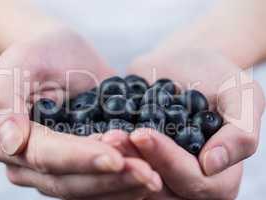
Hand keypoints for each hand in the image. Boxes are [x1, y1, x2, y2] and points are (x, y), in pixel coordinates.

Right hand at [0, 27, 162, 198]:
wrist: (64, 56)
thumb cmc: (42, 53)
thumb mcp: (21, 63)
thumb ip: (5, 99)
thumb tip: (12, 144)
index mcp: (8, 140)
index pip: (46, 157)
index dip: (81, 159)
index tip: (116, 157)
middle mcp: (30, 163)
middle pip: (69, 181)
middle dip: (109, 179)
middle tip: (147, 174)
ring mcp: (57, 167)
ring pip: (86, 189)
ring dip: (121, 185)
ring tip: (153, 177)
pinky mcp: (81, 164)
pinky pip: (99, 182)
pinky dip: (123, 183)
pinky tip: (148, 178)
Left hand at [107, 49, 264, 198]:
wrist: (184, 66)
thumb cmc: (215, 77)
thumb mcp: (242, 96)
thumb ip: (240, 132)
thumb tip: (213, 164)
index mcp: (219, 178)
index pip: (194, 182)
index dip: (168, 161)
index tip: (143, 134)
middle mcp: (187, 184)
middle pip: (159, 190)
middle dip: (135, 164)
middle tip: (112, 137)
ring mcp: (161, 176)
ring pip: (135, 185)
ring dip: (116, 165)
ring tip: (102, 138)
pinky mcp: (139, 164)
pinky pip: (120, 172)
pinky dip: (107, 162)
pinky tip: (94, 142)